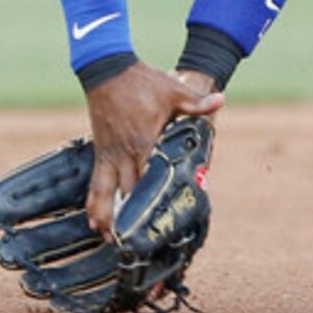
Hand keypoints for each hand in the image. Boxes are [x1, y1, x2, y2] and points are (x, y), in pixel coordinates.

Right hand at [82, 63, 222, 237]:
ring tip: (107, 239)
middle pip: (129, 193)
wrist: (107, 69)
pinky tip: (91, 218)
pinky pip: (94, 182)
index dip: (152, 202)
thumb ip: (196, 102)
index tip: (156, 224)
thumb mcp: (172, 90)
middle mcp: (124, 153)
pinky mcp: (100, 150)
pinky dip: (93, 201)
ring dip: (106, 216)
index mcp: (144, 142)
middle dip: (131, 219)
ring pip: (105, 192)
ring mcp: (109, 153)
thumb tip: (221, 100)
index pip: (150, 179)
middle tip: (136, 244)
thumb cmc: (142, 81)